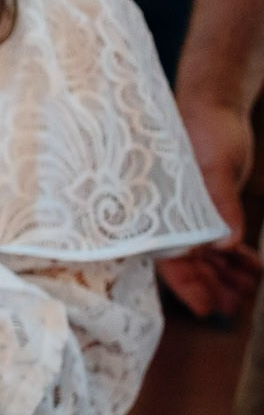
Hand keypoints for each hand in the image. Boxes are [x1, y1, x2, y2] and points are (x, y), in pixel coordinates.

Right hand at [159, 97, 260, 316]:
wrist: (214, 106)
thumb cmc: (202, 129)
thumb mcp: (214, 167)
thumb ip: (219, 204)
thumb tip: (226, 244)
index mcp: (161, 212)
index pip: (170, 259)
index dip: (187, 287)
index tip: (206, 309)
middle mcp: (174, 218)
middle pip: (191, 264)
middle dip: (213, 287)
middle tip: (236, 306)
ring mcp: (193, 216)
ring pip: (209, 257)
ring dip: (228, 275)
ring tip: (249, 292)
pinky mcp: (212, 208)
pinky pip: (224, 240)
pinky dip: (238, 256)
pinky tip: (253, 268)